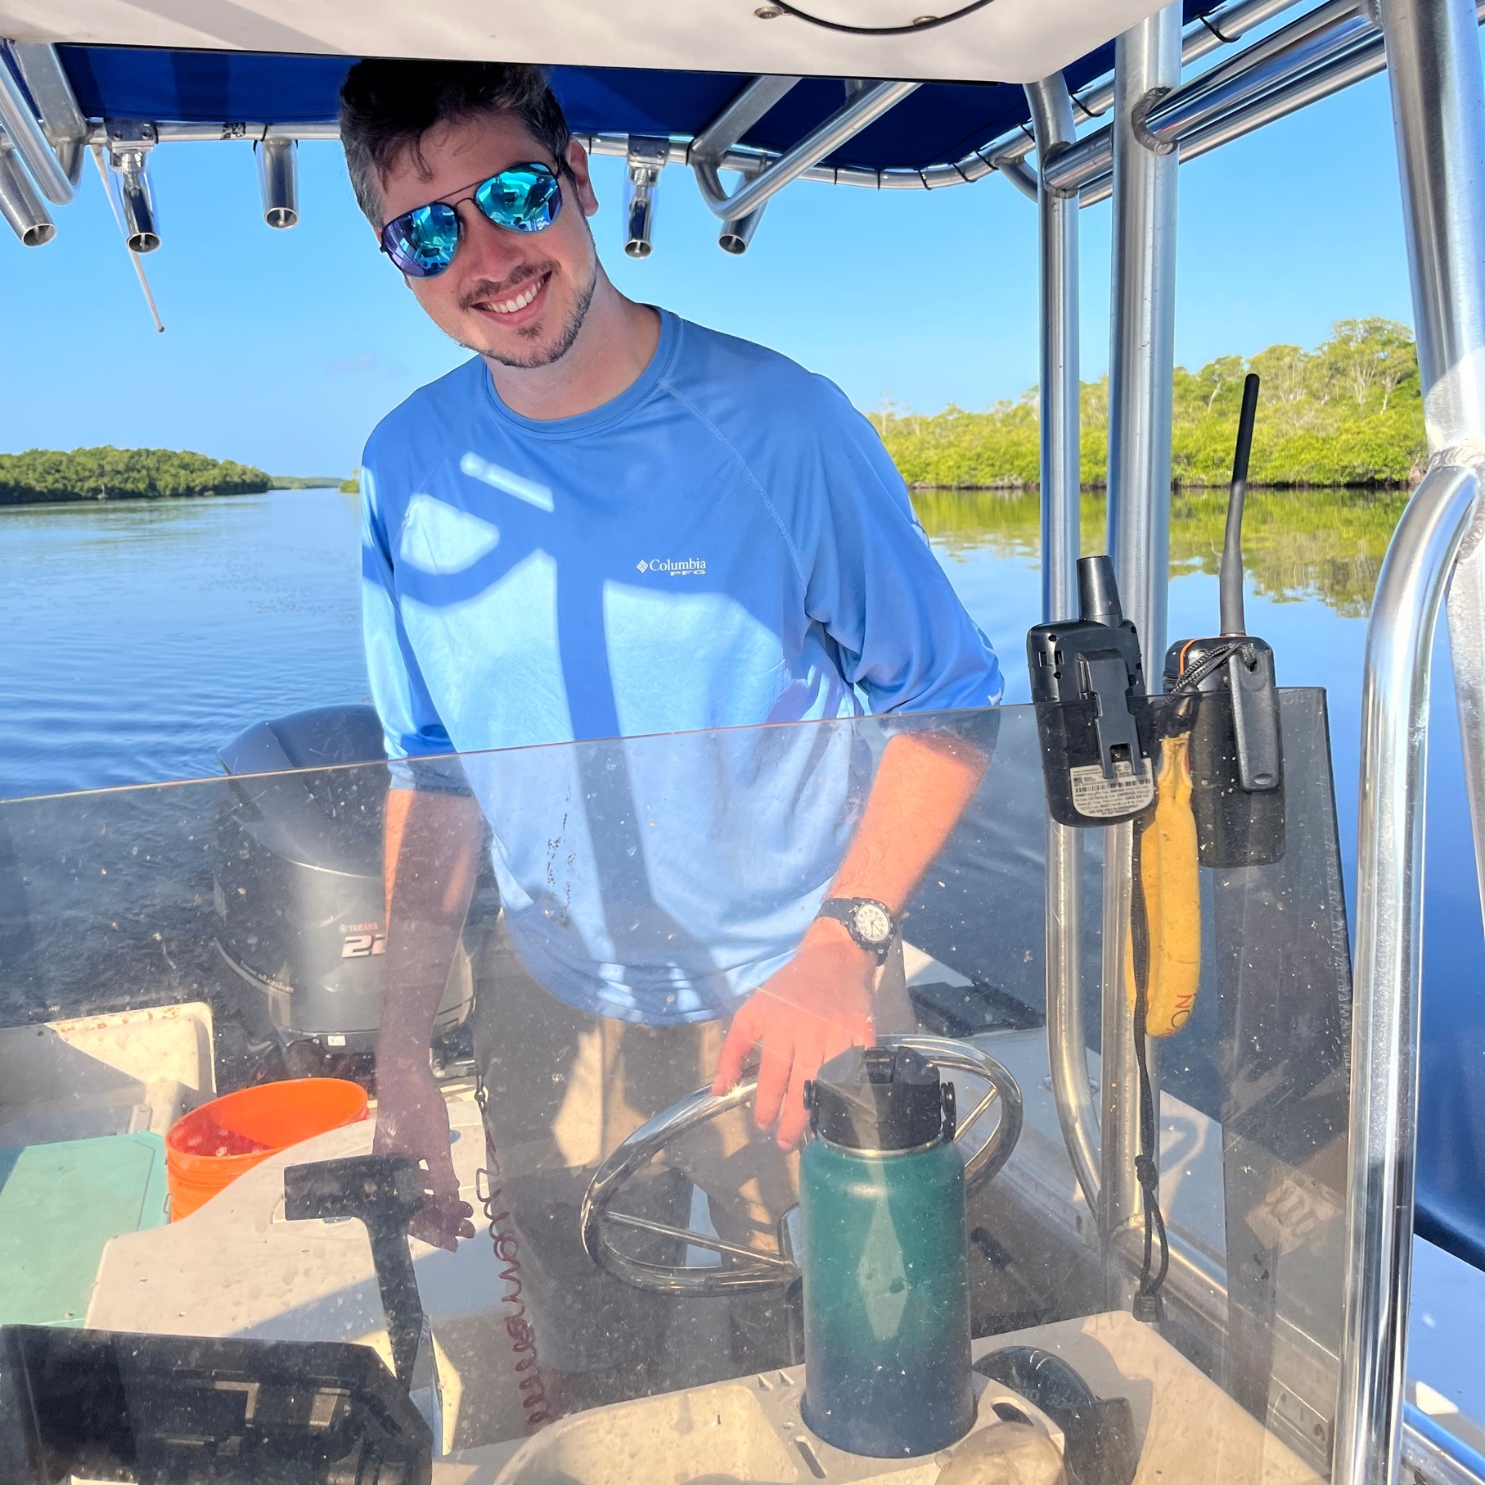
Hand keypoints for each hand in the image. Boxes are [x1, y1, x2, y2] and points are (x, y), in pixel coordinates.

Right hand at [374, 1059, 474, 1251]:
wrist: (405, 1071)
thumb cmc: (416, 1108)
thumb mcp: (434, 1146)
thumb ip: (443, 1180)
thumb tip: (453, 1212)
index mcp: (386, 1179)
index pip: (408, 1218)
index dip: (432, 1233)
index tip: (454, 1244)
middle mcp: (386, 1176)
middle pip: (413, 1209)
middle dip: (442, 1220)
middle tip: (468, 1228)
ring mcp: (394, 1162)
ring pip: (418, 1194)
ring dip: (442, 1203)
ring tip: (467, 1211)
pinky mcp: (403, 1150)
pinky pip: (420, 1177)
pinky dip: (437, 1185)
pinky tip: (454, 1188)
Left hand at [713, 921, 876, 1149]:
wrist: (833, 957)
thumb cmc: (787, 988)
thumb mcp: (751, 1013)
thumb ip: (732, 1051)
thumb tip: (719, 1089)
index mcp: (779, 1029)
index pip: (771, 1079)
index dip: (766, 1107)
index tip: (762, 1126)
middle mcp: (809, 1035)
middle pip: (802, 1088)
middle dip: (793, 1121)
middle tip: (786, 1143)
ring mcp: (839, 1034)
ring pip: (830, 1083)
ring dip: (820, 1110)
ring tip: (811, 1131)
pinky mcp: (863, 1032)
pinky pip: (859, 1069)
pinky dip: (852, 1089)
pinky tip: (842, 1105)